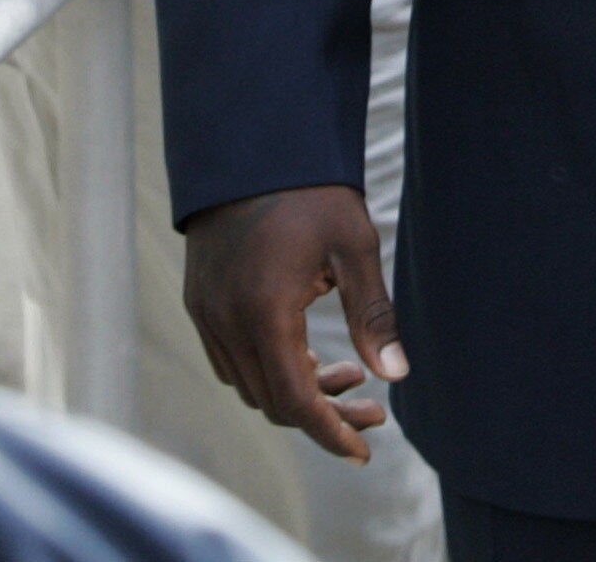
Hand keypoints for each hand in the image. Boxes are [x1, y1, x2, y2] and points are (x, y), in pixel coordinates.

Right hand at [183, 185, 407, 461]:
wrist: (253, 146)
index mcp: (265, 312)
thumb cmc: (313, 193)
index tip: (364, 449)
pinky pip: (231, 360)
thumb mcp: (355, 247)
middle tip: (373, 409)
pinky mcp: (199, 301)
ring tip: (349, 374)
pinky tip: (306, 351)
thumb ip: (373, 315)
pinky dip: (268, 369)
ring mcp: (206, 313)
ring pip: (250, 385)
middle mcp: (226, 322)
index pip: (295, 401)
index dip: (330, 432)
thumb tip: (397, 376)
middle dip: (323, 415)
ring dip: (296, 392)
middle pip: (272, 401)